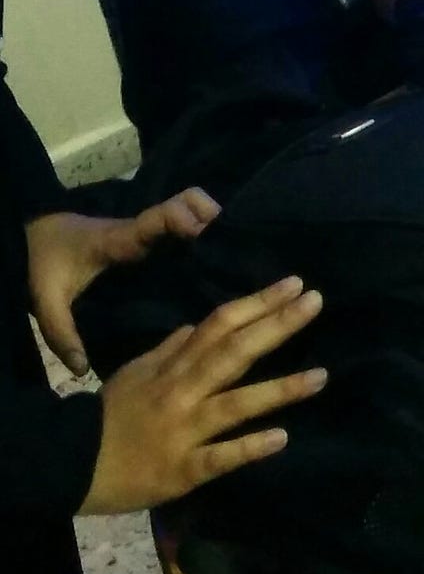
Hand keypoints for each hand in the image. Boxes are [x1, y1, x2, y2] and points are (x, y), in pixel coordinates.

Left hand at [27, 189, 220, 377]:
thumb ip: (62, 334)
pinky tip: (218, 267)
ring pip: (193, 211)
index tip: (202, 230)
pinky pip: (186, 230)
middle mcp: (144, 230)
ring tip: (235, 260)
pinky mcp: (155, 240)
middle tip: (234, 250)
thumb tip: (82, 370)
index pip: (156, 219)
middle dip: (214, 217)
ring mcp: (152, 233)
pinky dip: (206, 236)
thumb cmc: (47, 261)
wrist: (38, 236)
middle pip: (189, 203)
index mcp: (121, 240)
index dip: (182, 218)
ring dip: (215, 226)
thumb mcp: (47, 299)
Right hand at [79, 277, 326, 515]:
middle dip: (275, 326)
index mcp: (172, 367)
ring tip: (321, 377)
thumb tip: (197, 324)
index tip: (294, 285)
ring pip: (235, 404)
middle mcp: (182, 391)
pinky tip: (282, 438)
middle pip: (232, 353)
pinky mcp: (183, 469)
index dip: (256, 303)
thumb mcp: (134, 372)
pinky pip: (220, 456)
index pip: (218, 325)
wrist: (71, 463)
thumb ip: (169, 349)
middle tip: (315, 302)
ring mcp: (184, 430)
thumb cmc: (107, 417)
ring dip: (279, 390)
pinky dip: (249, 447)